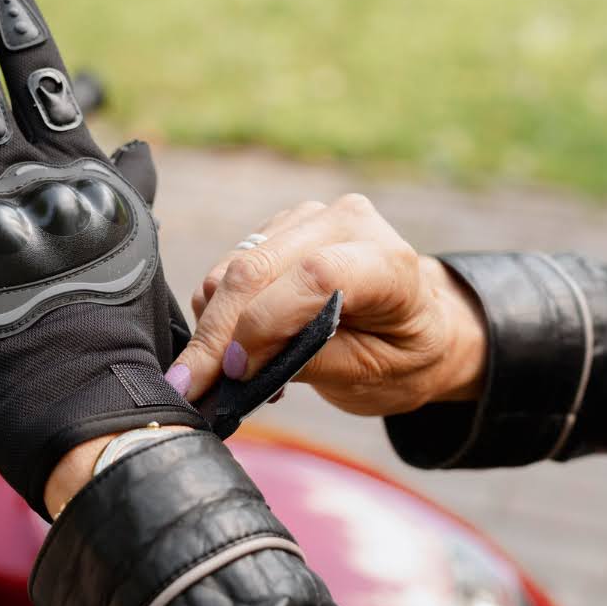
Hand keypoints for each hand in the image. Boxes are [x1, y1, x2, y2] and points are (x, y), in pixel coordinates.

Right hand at [171, 194, 486, 416]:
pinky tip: (239, 348)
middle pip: (258, 269)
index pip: (315, 275)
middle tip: (189, 385)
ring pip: (232, 269)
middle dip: (216, 333)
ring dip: (213, 326)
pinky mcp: (278, 228)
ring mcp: (307, 220)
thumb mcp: (371, 375)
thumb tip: (242, 362)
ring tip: (227, 376)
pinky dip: (219, 313)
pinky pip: (228, 269)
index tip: (236, 373)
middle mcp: (344, 223)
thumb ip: (311, 361)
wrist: (417, 324)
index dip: (266, 323)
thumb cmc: (403, 356)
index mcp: (387, 261)